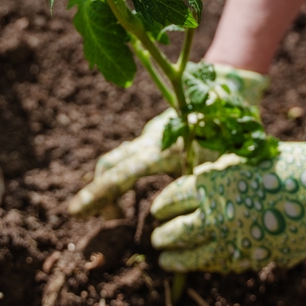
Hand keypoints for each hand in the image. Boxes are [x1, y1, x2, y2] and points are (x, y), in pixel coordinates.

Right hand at [68, 64, 268, 216]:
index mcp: (162, 149)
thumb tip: (177, 220)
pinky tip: (129, 194)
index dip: (97, 196)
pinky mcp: (155, 135)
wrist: (229, 85)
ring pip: (117, 161)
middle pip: (109, 167)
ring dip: (111, 185)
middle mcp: (150, 141)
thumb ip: (194, 189)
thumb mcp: (216, 164)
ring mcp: (150, 136)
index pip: (120, 176)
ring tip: (116, 213)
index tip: (76, 213)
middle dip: (97, 193)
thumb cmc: (230, 128)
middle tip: (88, 217)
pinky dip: (123, 175)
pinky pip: (129, 156)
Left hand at [149, 133, 305, 272]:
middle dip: (163, 235)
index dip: (162, 205)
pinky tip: (202, 263)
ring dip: (175, 258)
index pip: (172, 197)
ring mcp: (234, 239)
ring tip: (166, 259)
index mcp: (212, 181)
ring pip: (191, 256)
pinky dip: (206, 265)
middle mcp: (217, 212)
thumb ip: (220, 176)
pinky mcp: (253, 257)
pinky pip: (220, 265)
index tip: (158, 210)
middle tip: (157, 237)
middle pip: (175, 230)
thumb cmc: (291, 165)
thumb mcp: (247, 160)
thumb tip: (194, 189)